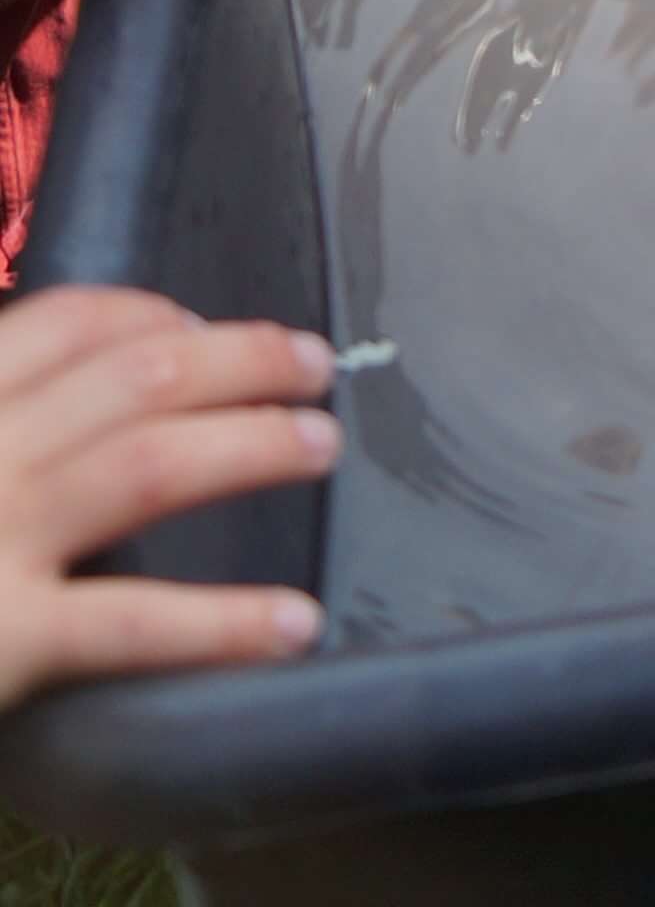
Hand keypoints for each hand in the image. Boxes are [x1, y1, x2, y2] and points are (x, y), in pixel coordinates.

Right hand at [0, 289, 334, 700]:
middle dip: (242, 359)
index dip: (153, 313)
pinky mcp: (2, 642)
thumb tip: (64, 404)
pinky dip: (223, 624)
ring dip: (257, 444)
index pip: (65, 322)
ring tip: (320, 444)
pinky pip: (131, 623)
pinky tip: (290, 625)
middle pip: (138, 374)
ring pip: (153, 463)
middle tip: (313, 365)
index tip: (205, 324)